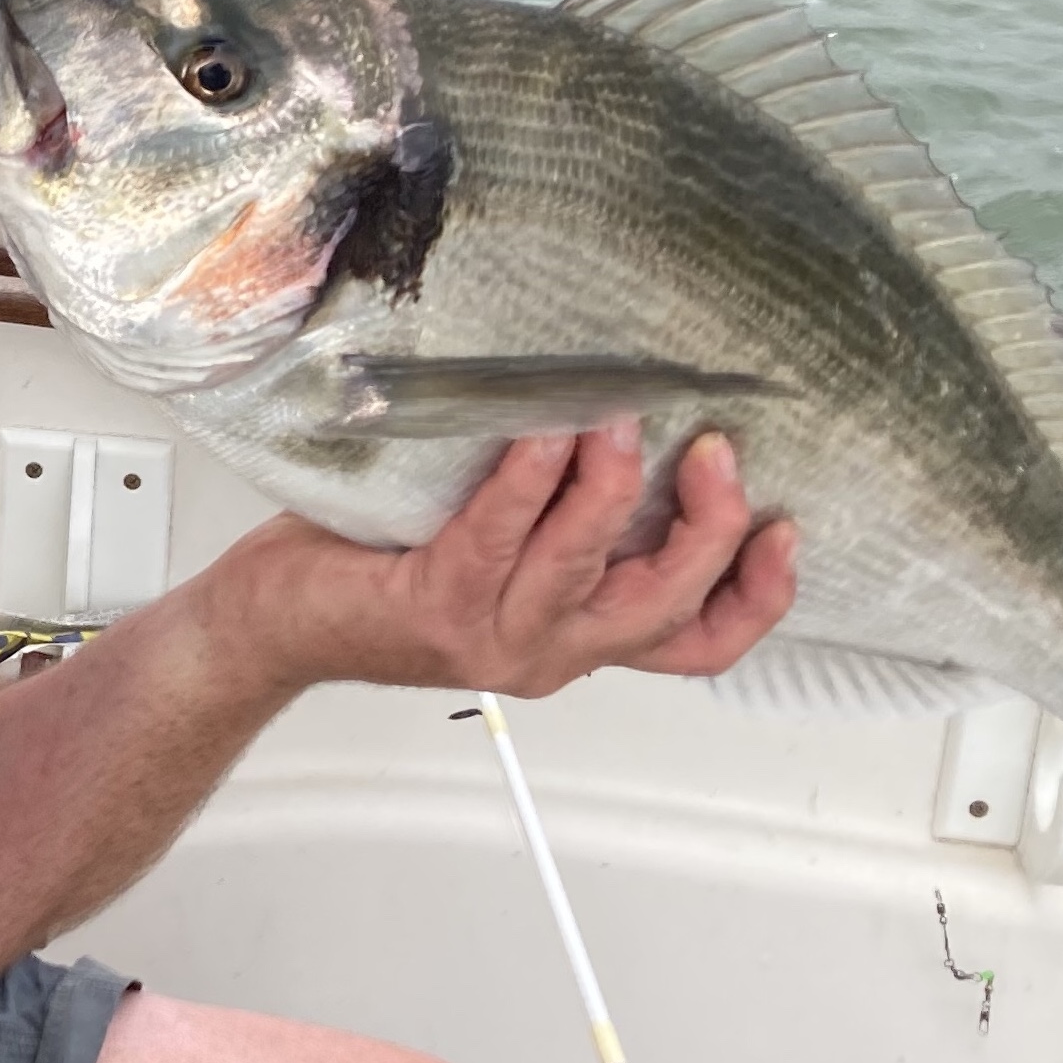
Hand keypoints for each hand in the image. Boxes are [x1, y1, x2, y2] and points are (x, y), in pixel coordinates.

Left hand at [213, 423, 797, 700]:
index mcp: (577, 638)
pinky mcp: (437, 607)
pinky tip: (540, 433)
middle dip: (708, 527)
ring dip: (613, 489)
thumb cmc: (382, 570)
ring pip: (587, 568)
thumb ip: (566, 515)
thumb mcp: (503, 551)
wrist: (277, 622)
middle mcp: (549, 651)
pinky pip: (499, 537)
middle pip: (665, 606)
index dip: (757, 598)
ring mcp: (496, 637)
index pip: (696, 644)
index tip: (786, 531)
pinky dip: (527, 481)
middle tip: (714, 450)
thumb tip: (632, 412)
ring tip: (619, 419)